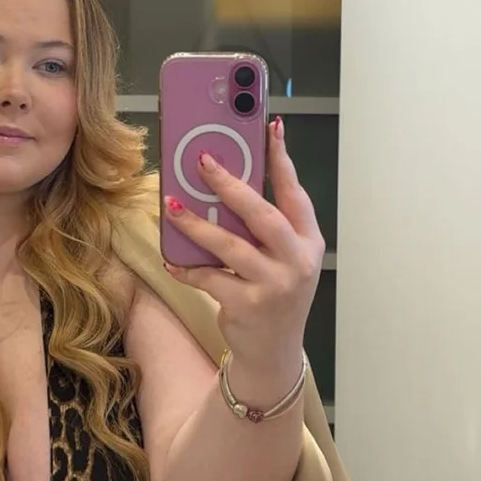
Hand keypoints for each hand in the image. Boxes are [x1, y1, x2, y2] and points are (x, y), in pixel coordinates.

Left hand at [163, 117, 324, 388]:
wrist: (274, 353)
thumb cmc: (274, 295)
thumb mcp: (283, 259)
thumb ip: (265, 228)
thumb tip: (224, 184)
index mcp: (308, 242)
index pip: (295, 193)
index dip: (282, 159)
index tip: (270, 127)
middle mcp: (297, 262)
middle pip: (262, 215)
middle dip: (231, 185)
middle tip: (203, 161)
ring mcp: (274, 285)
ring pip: (230, 245)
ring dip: (197, 224)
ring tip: (172, 205)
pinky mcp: (248, 305)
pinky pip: (209, 278)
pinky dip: (187, 268)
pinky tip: (171, 260)